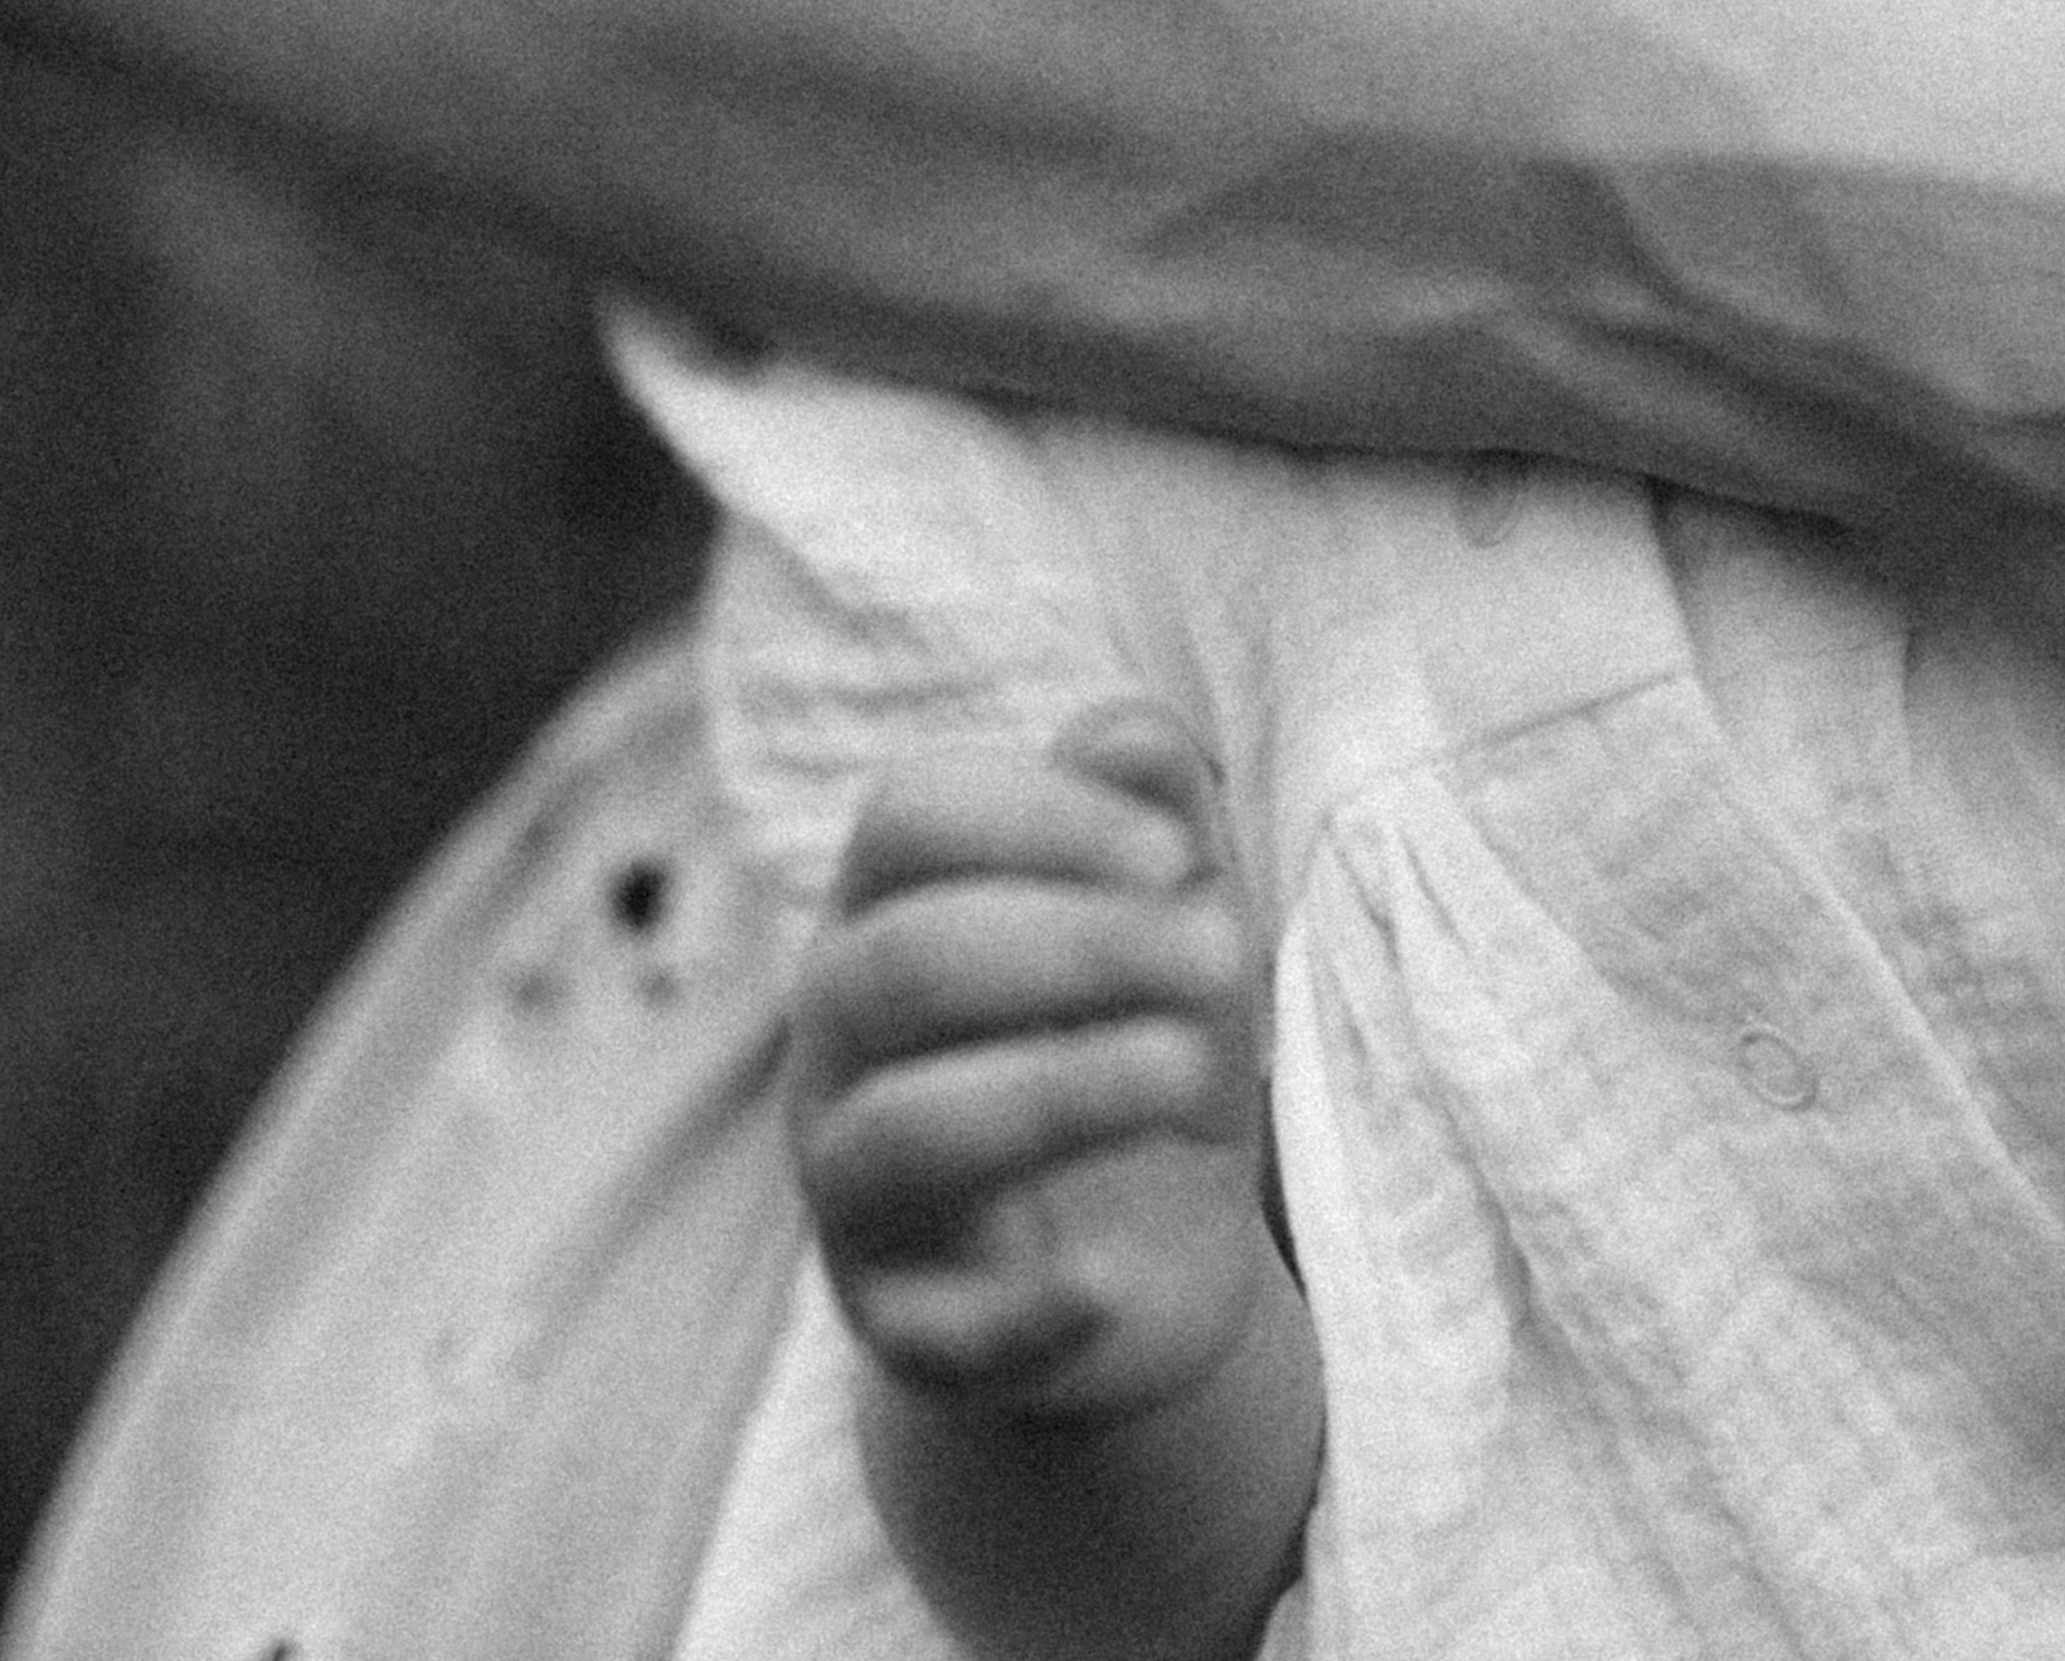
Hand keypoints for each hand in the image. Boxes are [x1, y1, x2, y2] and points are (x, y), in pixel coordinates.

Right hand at [788, 700, 1270, 1420]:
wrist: (1141, 1260)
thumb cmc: (1138, 1032)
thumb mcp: (1169, 915)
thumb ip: (1155, 811)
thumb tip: (1129, 735)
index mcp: (887, 902)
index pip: (910, 817)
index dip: (1040, 818)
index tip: (1176, 855)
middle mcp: (838, 1034)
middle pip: (907, 962)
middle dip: (1076, 947)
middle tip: (1226, 955)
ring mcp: (852, 1185)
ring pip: (905, 1131)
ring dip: (1058, 1091)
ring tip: (1194, 1072)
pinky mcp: (899, 1324)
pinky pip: (927, 1328)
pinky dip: (1018, 1308)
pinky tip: (1111, 1283)